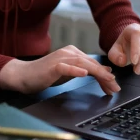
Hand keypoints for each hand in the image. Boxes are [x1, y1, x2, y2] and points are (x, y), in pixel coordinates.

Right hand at [0, 45, 120, 94]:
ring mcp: (61, 58)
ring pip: (83, 64)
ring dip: (96, 72)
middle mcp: (69, 52)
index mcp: (74, 53)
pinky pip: (66, 67)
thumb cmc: (45, 74)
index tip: (114, 87)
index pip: (94, 64)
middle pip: (91, 64)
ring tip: (107, 80)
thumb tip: (106, 71)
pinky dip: (75, 70)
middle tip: (115, 87)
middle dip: (105, 76)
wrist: (24, 75)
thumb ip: (86, 70)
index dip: (106, 76)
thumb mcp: (70, 73)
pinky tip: (84, 74)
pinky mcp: (52, 65)